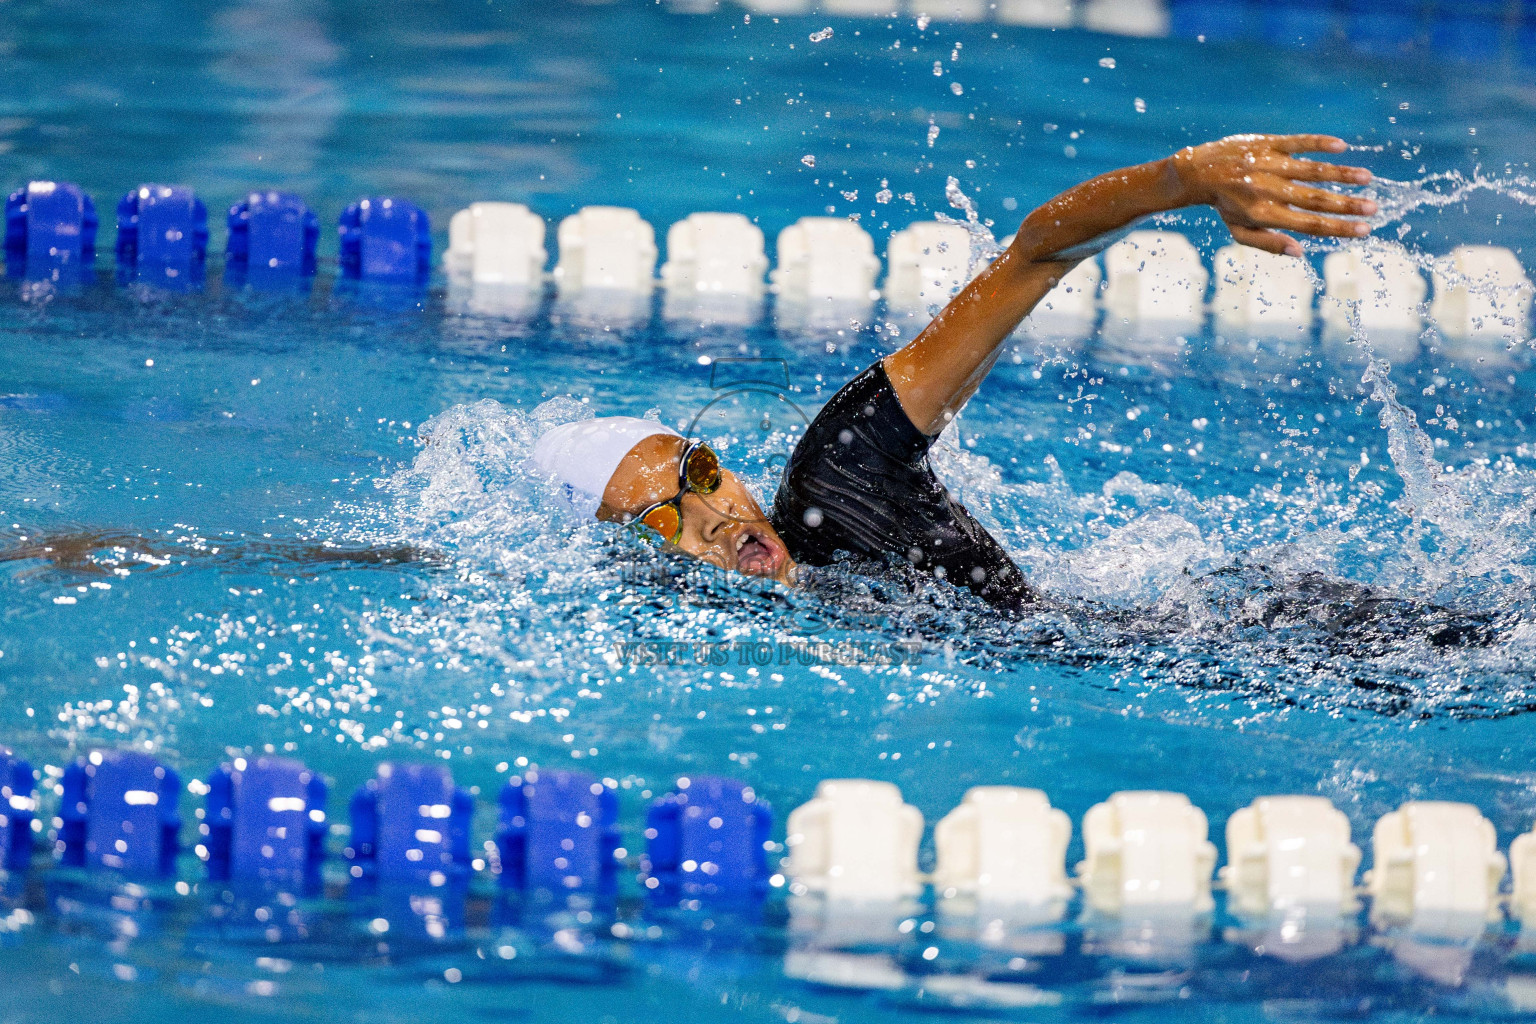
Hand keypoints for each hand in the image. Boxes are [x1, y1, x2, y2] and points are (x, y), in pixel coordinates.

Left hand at [1169, 134, 1374, 256]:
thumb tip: (1301, 253)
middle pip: (1316, 200)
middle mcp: (1268, 191)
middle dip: (1347, 206)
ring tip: (1367, 178)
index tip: (1364, 231)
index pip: (1309, 225)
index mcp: (1265, 215)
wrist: (1197, 173)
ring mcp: (1268, 165)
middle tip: (1374, 208)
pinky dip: (1319, 143)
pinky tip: (1341, 147)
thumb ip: (1269, 243)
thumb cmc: (1224, 206)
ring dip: (1341, 174)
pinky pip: (1297, 142)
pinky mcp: (1267, 143)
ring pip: (1311, 170)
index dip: (1338, 229)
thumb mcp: (1240, 232)